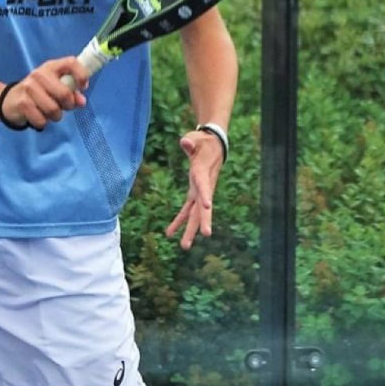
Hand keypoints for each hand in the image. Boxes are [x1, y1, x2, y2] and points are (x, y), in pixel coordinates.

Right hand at [0, 56, 88, 128]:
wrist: (10, 100)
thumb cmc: (39, 93)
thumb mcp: (55, 88)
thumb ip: (71, 93)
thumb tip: (81, 101)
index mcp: (51, 67)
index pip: (71, 63)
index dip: (81, 75)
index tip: (83, 87)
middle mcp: (39, 74)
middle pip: (64, 93)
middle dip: (68, 105)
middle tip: (64, 107)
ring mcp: (29, 88)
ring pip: (53, 109)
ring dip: (56, 116)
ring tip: (50, 113)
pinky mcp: (22, 103)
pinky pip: (42, 120)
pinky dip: (43, 123)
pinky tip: (38, 117)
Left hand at [164, 129, 223, 249]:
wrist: (215, 146)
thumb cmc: (204, 142)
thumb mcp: (198, 139)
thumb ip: (191, 142)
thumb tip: (185, 143)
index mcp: (203, 172)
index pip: (204, 185)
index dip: (205, 195)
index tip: (207, 206)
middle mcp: (204, 185)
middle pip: (204, 205)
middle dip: (204, 220)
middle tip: (206, 234)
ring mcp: (200, 192)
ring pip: (196, 213)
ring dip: (190, 229)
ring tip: (184, 246)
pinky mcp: (195, 193)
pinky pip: (187, 210)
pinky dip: (179, 221)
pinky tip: (169, 233)